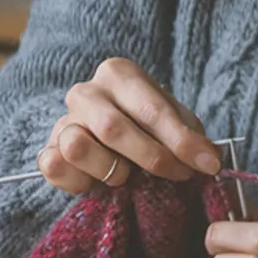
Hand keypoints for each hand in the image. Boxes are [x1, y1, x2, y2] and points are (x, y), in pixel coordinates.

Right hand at [38, 58, 221, 193]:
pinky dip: (80, 181)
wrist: (106, 143)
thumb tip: (211, 161)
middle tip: (178, 175)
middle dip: (151, 158)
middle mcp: (85, 92)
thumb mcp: (174, 125)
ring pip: (77, 146)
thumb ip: (191, 138)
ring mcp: (62, 122)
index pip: (150, 109)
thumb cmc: (146, 129)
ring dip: (110, 169)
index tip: (207, 165)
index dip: (182, 141)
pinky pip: (55, 167)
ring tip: (126, 174)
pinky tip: (98, 183)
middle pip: (113, 129)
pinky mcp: (47, 152)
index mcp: (118, 75)